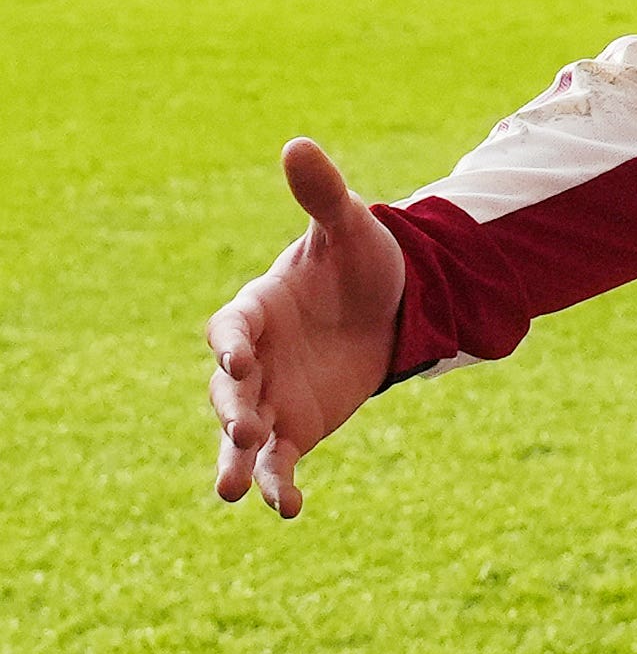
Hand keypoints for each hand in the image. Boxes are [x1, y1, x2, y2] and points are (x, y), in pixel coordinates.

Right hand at [206, 139, 405, 517]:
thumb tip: (298, 143)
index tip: (238, 358)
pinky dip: (280, 485)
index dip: (230, 343)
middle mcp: (254, 360)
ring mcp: (271, 399)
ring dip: (236, 460)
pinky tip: (290, 510)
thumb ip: (323, 195)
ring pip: (242, 436)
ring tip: (231, 491)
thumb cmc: (359, 262)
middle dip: (231, 409)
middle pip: (227, 390)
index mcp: (256, 308)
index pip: (230, 327)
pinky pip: (280, 462)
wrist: (391, 304)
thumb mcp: (349, 228)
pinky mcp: (296, 428)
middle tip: (242, 427)